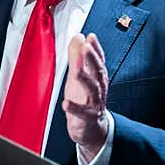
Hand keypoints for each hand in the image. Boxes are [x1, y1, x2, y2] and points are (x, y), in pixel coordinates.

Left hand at [62, 33, 108, 162]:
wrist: (91, 129)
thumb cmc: (84, 99)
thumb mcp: (80, 75)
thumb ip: (77, 56)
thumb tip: (79, 36)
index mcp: (97, 76)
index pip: (99, 60)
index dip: (96, 48)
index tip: (91, 36)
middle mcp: (99, 88)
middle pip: (98, 71)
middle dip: (92, 59)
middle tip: (86, 47)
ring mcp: (94, 103)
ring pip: (92, 89)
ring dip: (84, 78)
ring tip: (75, 70)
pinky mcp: (88, 118)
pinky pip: (82, 113)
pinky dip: (74, 108)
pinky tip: (65, 103)